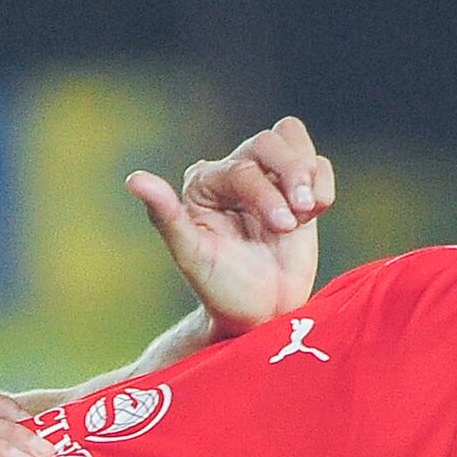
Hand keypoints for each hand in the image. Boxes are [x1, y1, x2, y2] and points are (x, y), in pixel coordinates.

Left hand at [127, 116, 336, 337]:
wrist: (260, 316)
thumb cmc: (221, 290)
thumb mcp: (192, 257)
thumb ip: (166, 216)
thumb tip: (134, 178)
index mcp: (203, 184)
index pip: (242, 168)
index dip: (266, 194)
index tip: (282, 228)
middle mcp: (233, 172)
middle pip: (270, 141)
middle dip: (292, 175)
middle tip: (300, 216)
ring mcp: (267, 179)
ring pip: (292, 140)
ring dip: (308, 175)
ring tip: (306, 214)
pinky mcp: (297, 191)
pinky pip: (318, 163)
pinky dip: (323, 183)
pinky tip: (313, 215)